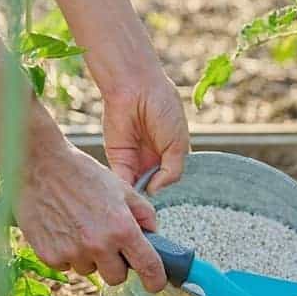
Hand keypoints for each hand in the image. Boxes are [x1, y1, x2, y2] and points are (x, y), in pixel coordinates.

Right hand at [16, 128, 166, 292]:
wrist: (39, 167)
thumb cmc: (83, 175)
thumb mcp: (123, 189)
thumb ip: (144, 214)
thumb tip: (154, 234)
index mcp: (122, 228)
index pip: (148, 266)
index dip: (155, 280)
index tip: (156, 284)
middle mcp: (99, 245)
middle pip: (117, 277)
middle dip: (117, 265)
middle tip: (110, 244)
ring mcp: (72, 252)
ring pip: (90, 270)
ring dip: (90, 257)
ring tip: (81, 228)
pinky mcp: (49, 255)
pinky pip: (66, 266)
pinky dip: (68, 254)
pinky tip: (64, 230)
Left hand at [102, 72, 189, 192]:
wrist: (136, 88)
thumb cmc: (164, 110)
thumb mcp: (178, 145)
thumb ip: (172, 171)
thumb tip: (156, 191)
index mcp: (172, 154)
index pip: (171, 179)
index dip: (170, 190)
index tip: (170, 200)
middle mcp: (153, 159)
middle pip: (154, 186)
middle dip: (154, 196)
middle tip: (154, 207)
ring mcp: (136, 160)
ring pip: (139, 186)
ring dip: (140, 196)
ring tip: (143, 204)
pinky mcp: (118, 158)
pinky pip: (123, 179)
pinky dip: (127, 189)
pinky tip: (133, 195)